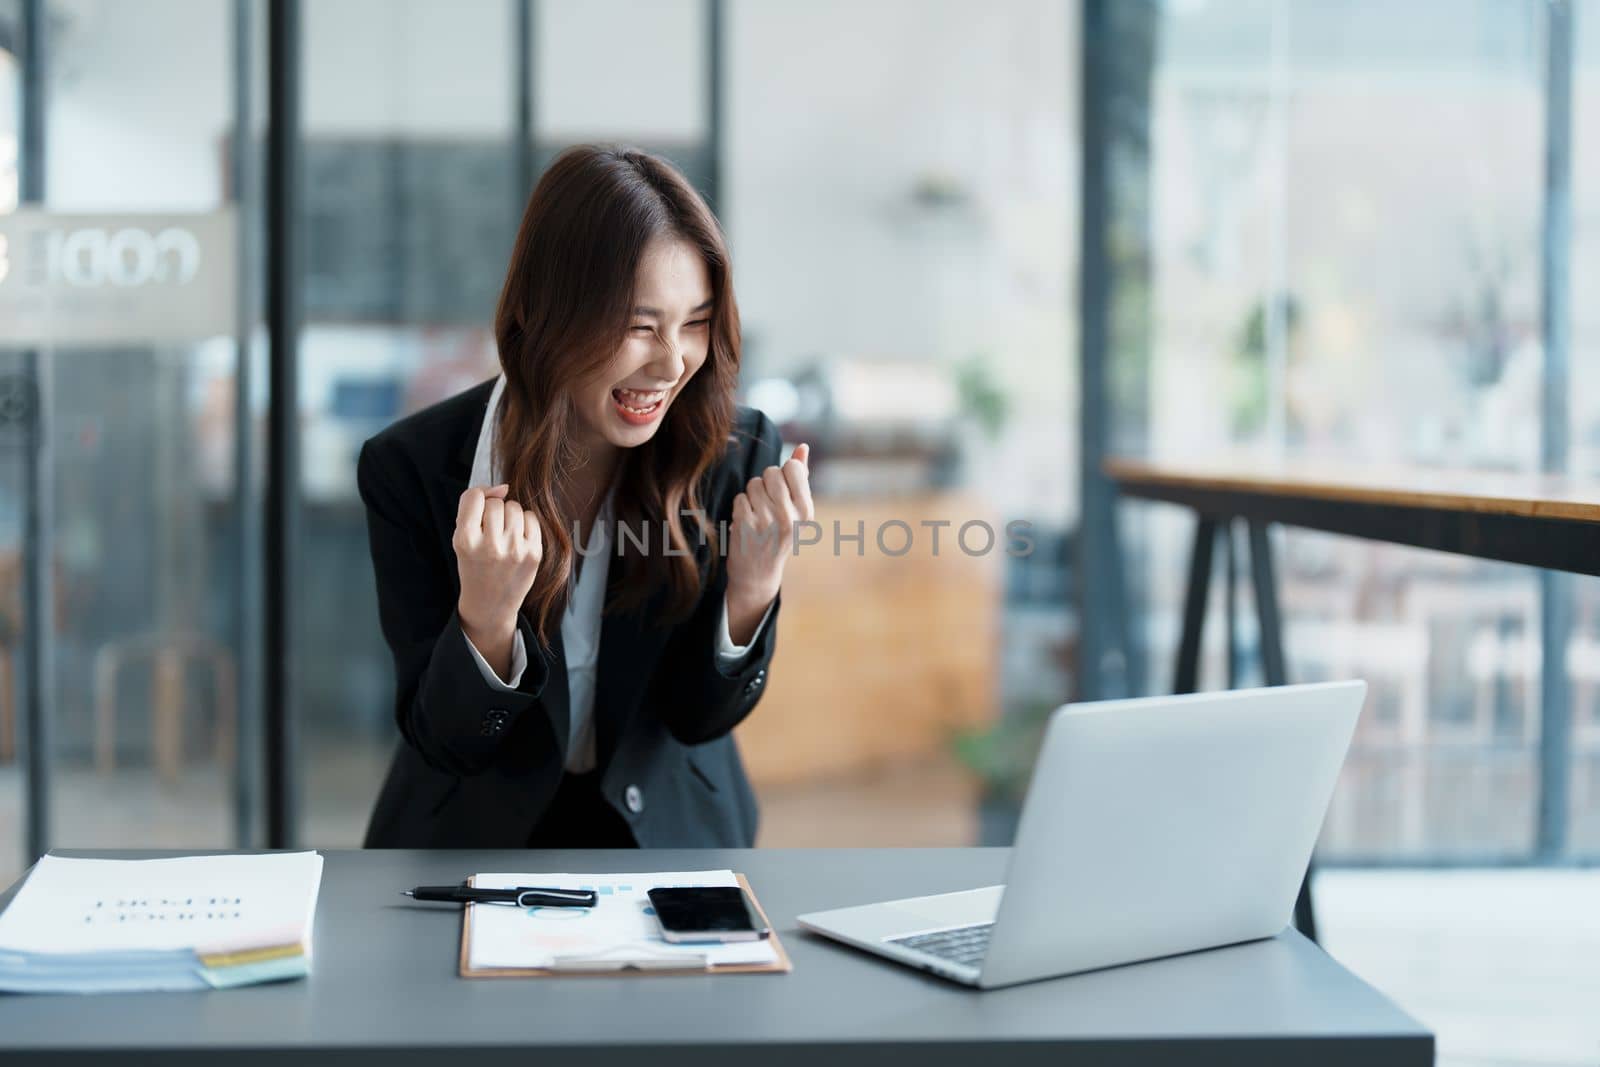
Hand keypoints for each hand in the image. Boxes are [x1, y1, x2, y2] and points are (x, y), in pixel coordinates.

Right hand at [454, 483, 542, 635]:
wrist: (489, 603)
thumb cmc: (474, 566)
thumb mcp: (461, 539)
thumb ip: (473, 509)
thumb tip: (503, 487)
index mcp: (466, 541)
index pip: (473, 496)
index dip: (477, 499)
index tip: (478, 511)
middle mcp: (490, 546)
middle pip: (496, 503)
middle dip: (493, 511)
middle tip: (490, 532)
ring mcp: (514, 550)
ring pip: (515, 507)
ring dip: (509, 516)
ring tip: (503, 535)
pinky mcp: (533, 554)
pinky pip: (531, 518)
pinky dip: (525, 524)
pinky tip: (517, 540)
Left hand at [726, 443, 813, 620]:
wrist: (758, 574)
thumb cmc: (778, 535)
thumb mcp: (796, 511)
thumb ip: (801, 477)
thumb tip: (803, 446)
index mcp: (806, 510)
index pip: (792, 467)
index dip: (783, 474)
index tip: (783, 493)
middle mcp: (790, 515)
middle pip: (771, 472)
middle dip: (766, 484)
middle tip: (768, 506)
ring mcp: (767, 520)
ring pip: (753, 484)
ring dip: (752, 496)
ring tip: (758, 515)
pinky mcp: (746, 524)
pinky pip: (740, 497)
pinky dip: (740, 508)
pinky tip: (746, 523)